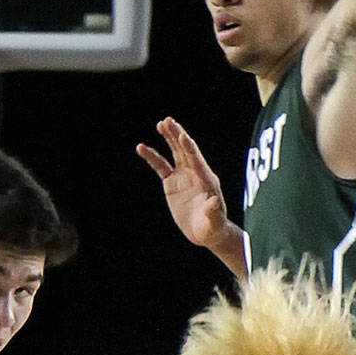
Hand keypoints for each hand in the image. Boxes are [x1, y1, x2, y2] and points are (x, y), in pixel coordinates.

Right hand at [136, 118, 233, 250]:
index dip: (190, 148)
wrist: (205, 232)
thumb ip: (213, 210)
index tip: (183, 136)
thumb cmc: (213, 226)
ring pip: (174, 152)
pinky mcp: (171, 183)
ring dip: (168, 138)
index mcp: (206, 179)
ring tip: (160, 124)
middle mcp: (195, 173)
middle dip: (177, 135)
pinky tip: (141, 147)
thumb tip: (213, 202)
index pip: (197, 160)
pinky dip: (151, 157)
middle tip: (168, 121)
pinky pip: (160, 166)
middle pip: (185, 150)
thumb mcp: (214, 220)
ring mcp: (183, 176)